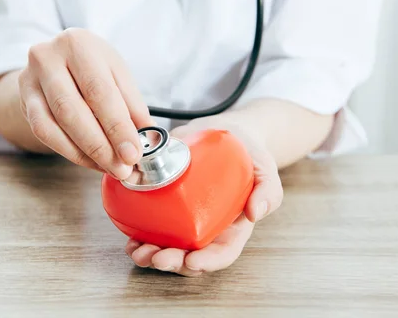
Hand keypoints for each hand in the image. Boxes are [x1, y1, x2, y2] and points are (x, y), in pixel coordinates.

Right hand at [18, 28, 154, 178]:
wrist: (56, 60)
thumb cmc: (92, 66)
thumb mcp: (117, 74)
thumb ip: (133, 106)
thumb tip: (148, 138)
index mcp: (78, 44)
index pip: (99, 91)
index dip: (117, 126)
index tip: (134, 152)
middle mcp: (48, 58)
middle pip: (73, 110)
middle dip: (101, 145)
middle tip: (123, 166)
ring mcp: (30, 80)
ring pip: (55, 126)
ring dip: (86, 153)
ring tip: (110, 167)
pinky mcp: (25, 101)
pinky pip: (44, 133)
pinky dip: (71, 152)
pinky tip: (91, 160)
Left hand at [125, 116, 283, 275]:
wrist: (230, 133)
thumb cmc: (250, 155)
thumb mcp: (266, 170)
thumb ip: (268, 190)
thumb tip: (255, 213)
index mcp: (232, 227)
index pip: (221, 253)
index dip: (207, 263)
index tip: (191, 261)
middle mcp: (208, 228)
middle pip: (189, 256)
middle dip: (171, 262)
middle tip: (154, 257)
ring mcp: (187, 219)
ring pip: (168, 246)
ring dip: (150, 254)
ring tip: (136, 251)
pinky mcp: (169, 205)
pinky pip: (153, 226)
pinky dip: (139, 234)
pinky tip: (129, 237)